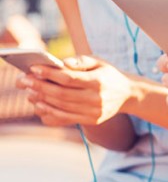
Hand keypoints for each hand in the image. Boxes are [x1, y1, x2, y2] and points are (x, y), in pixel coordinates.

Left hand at [17, 56, 133, 126]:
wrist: (128, 94)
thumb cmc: (107, 74)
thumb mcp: (99, 62)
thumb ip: (80, 61)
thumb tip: (62, 63)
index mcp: (99, 81)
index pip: (69, 78)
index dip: (49, 74)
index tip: (33, 68)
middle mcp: (97, 98)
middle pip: (62, 94)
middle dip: (40, 87)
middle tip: (24, 80)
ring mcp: (94, 111)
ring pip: (62, 108)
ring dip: (42, 100)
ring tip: (30, 92)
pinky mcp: (91, 120)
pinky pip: (66, 119)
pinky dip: (50, 113)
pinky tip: (40, 106)